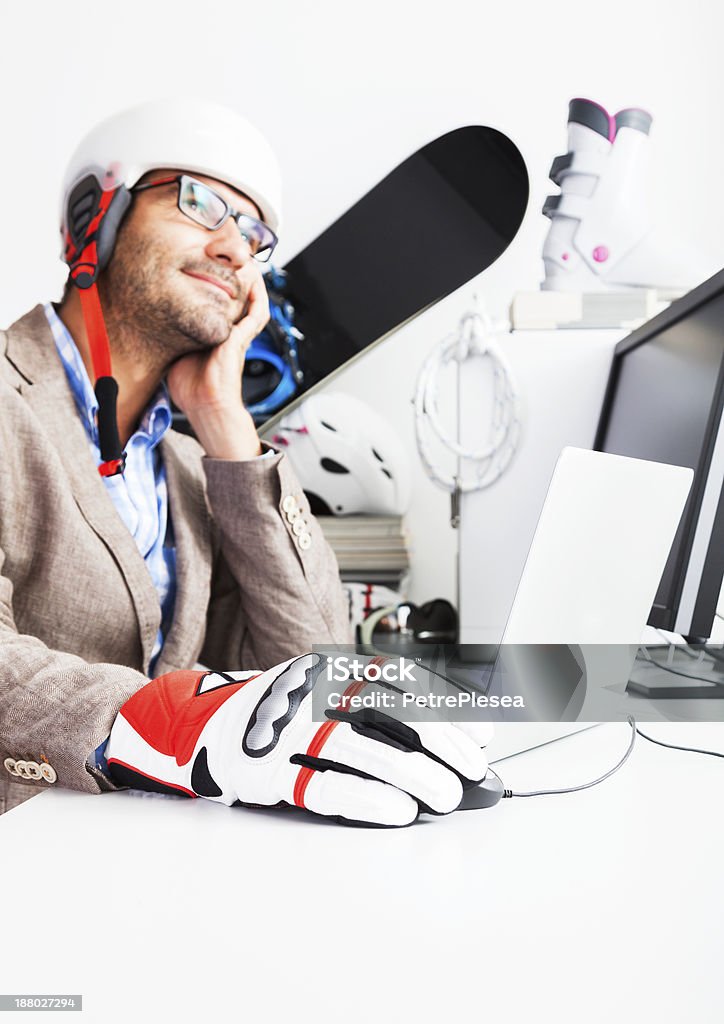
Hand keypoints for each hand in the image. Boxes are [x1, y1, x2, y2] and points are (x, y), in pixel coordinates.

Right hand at [105, 653, 491, 826]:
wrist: (198, 725)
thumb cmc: (281, 716)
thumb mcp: (326, 696)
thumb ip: (386, 709)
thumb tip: (465, 728)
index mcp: (328, 673)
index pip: (397, 687)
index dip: (443, 710)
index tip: (478, 739)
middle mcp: (309, 695)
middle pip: (384, 714)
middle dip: (435, 743)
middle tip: (470, 773)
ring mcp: (285, 731)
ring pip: (357, 748)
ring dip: (408, 772)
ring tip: (445, 795)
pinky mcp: (265, 771)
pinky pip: (320, 785)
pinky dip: (363, 797)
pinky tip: (397, 810)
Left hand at [167, 265, 269, 458]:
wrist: (205, 406)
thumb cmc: (191, 388)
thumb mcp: (174, 352)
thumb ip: (169, 337)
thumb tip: (146, 324)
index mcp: (216, 333)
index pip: (221, 300)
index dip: (217, 282)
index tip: (206, 263)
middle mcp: (230, 330)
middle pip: (238, 294)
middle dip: (234, 274)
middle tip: (227, 254)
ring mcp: (238, 333)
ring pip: (252, 298)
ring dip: (250, 279)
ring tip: (244, 260)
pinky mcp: (242, 338)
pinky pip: (257, 312)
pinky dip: (257, 295)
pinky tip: (253, 279)